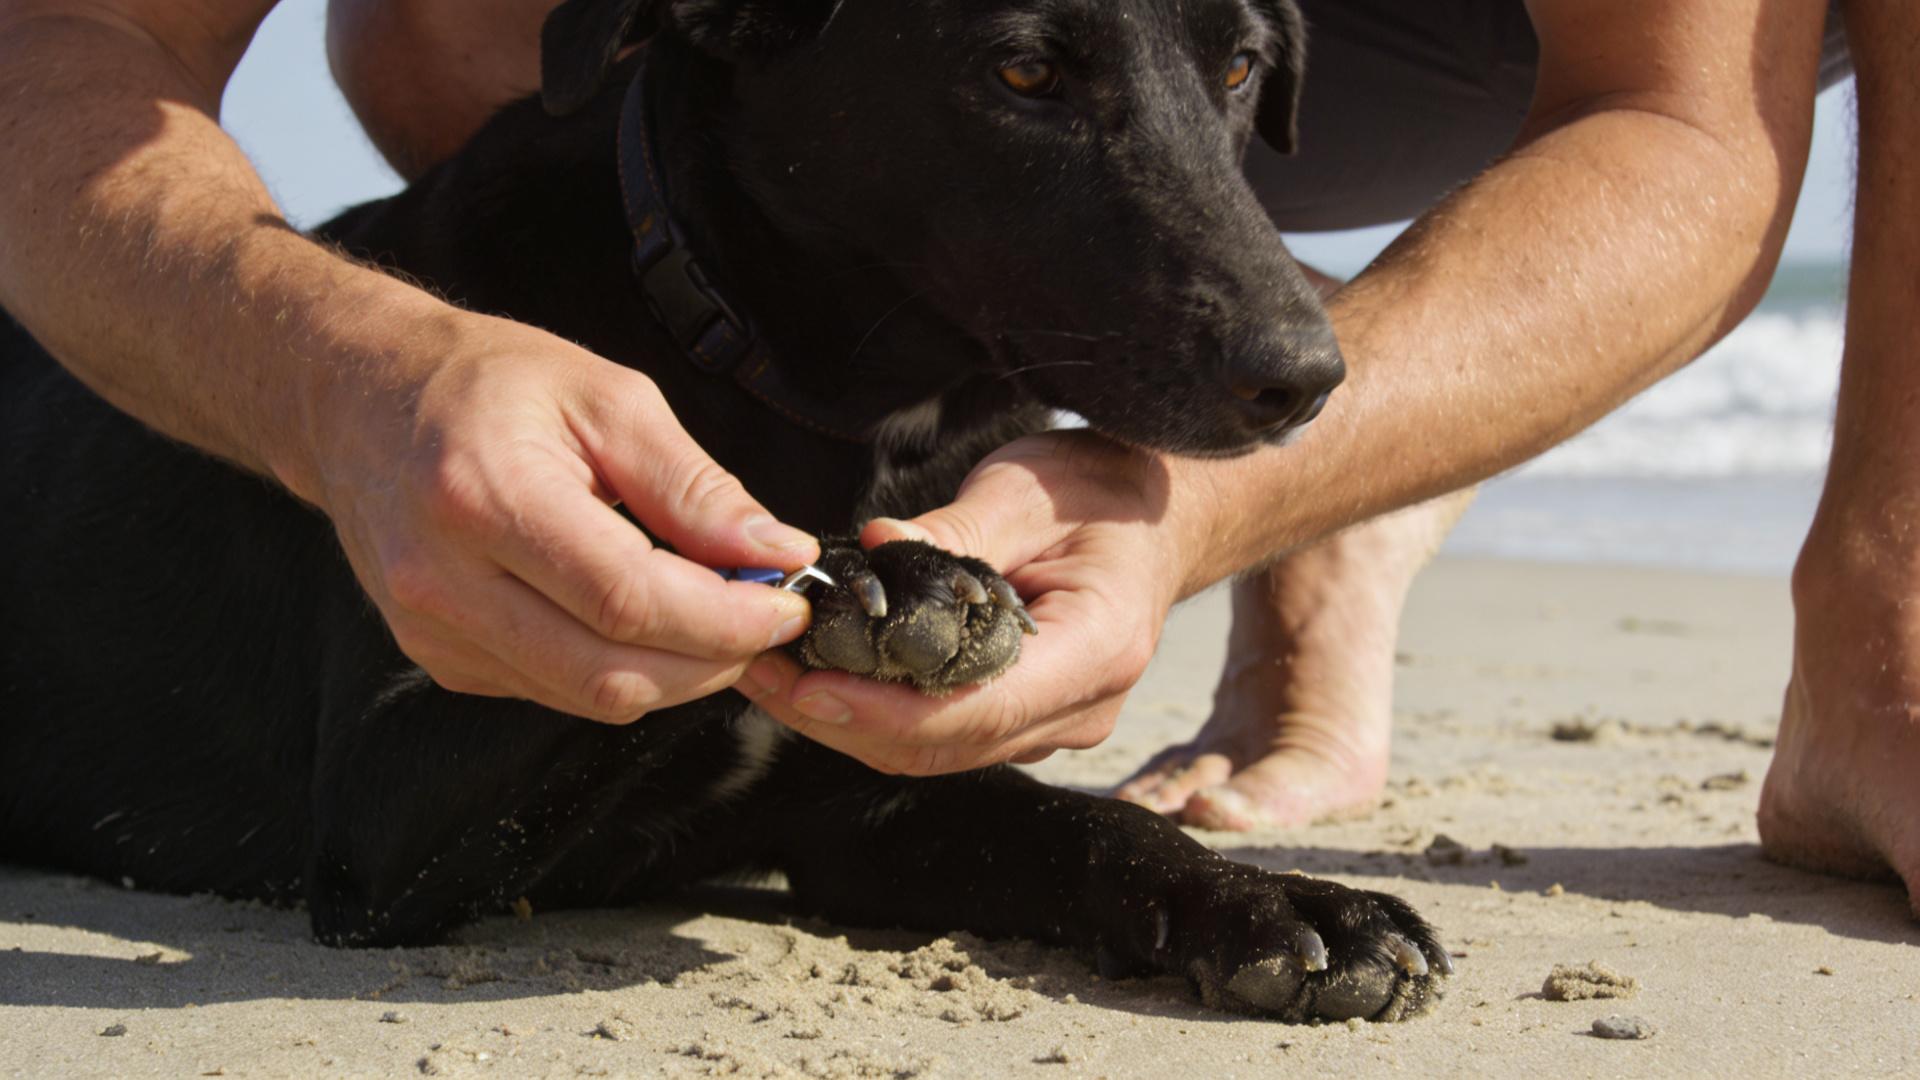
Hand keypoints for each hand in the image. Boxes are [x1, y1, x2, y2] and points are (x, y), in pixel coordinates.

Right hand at [301, 311, 819, 722]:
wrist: (358, 399)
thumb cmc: (484, 381)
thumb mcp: (605, 397)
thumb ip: (692, 484)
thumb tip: (774, 552)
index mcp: (484, 498)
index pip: (627, 601)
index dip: (725, 619)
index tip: (785, 603)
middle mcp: (444, 580)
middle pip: (612, 672)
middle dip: (713, 658)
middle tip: (764, 616)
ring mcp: (433, 631)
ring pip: (590, 696)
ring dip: (676, 670)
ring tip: (716, 614)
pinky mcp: (439, 658)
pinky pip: (555, 690)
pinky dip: (621, 666)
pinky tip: (645, 618)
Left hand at [740, 431, 1198, 773]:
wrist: (1153, 518)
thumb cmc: (1099, 495)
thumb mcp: (1028, 492)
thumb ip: (956, 531)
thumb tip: (874, 548)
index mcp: (1097, 650)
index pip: (979, 708)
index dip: (884, 710)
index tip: (809, 686)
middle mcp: (1078, 709)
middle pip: (943, 745)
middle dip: (840, 720)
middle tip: (757, 671)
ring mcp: (1052, 725)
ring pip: (932, 751)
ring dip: (844, 721)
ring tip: (767, 672)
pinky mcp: (1022, 722)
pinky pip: (939, 735)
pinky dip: (872, 713)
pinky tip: (815, 675)